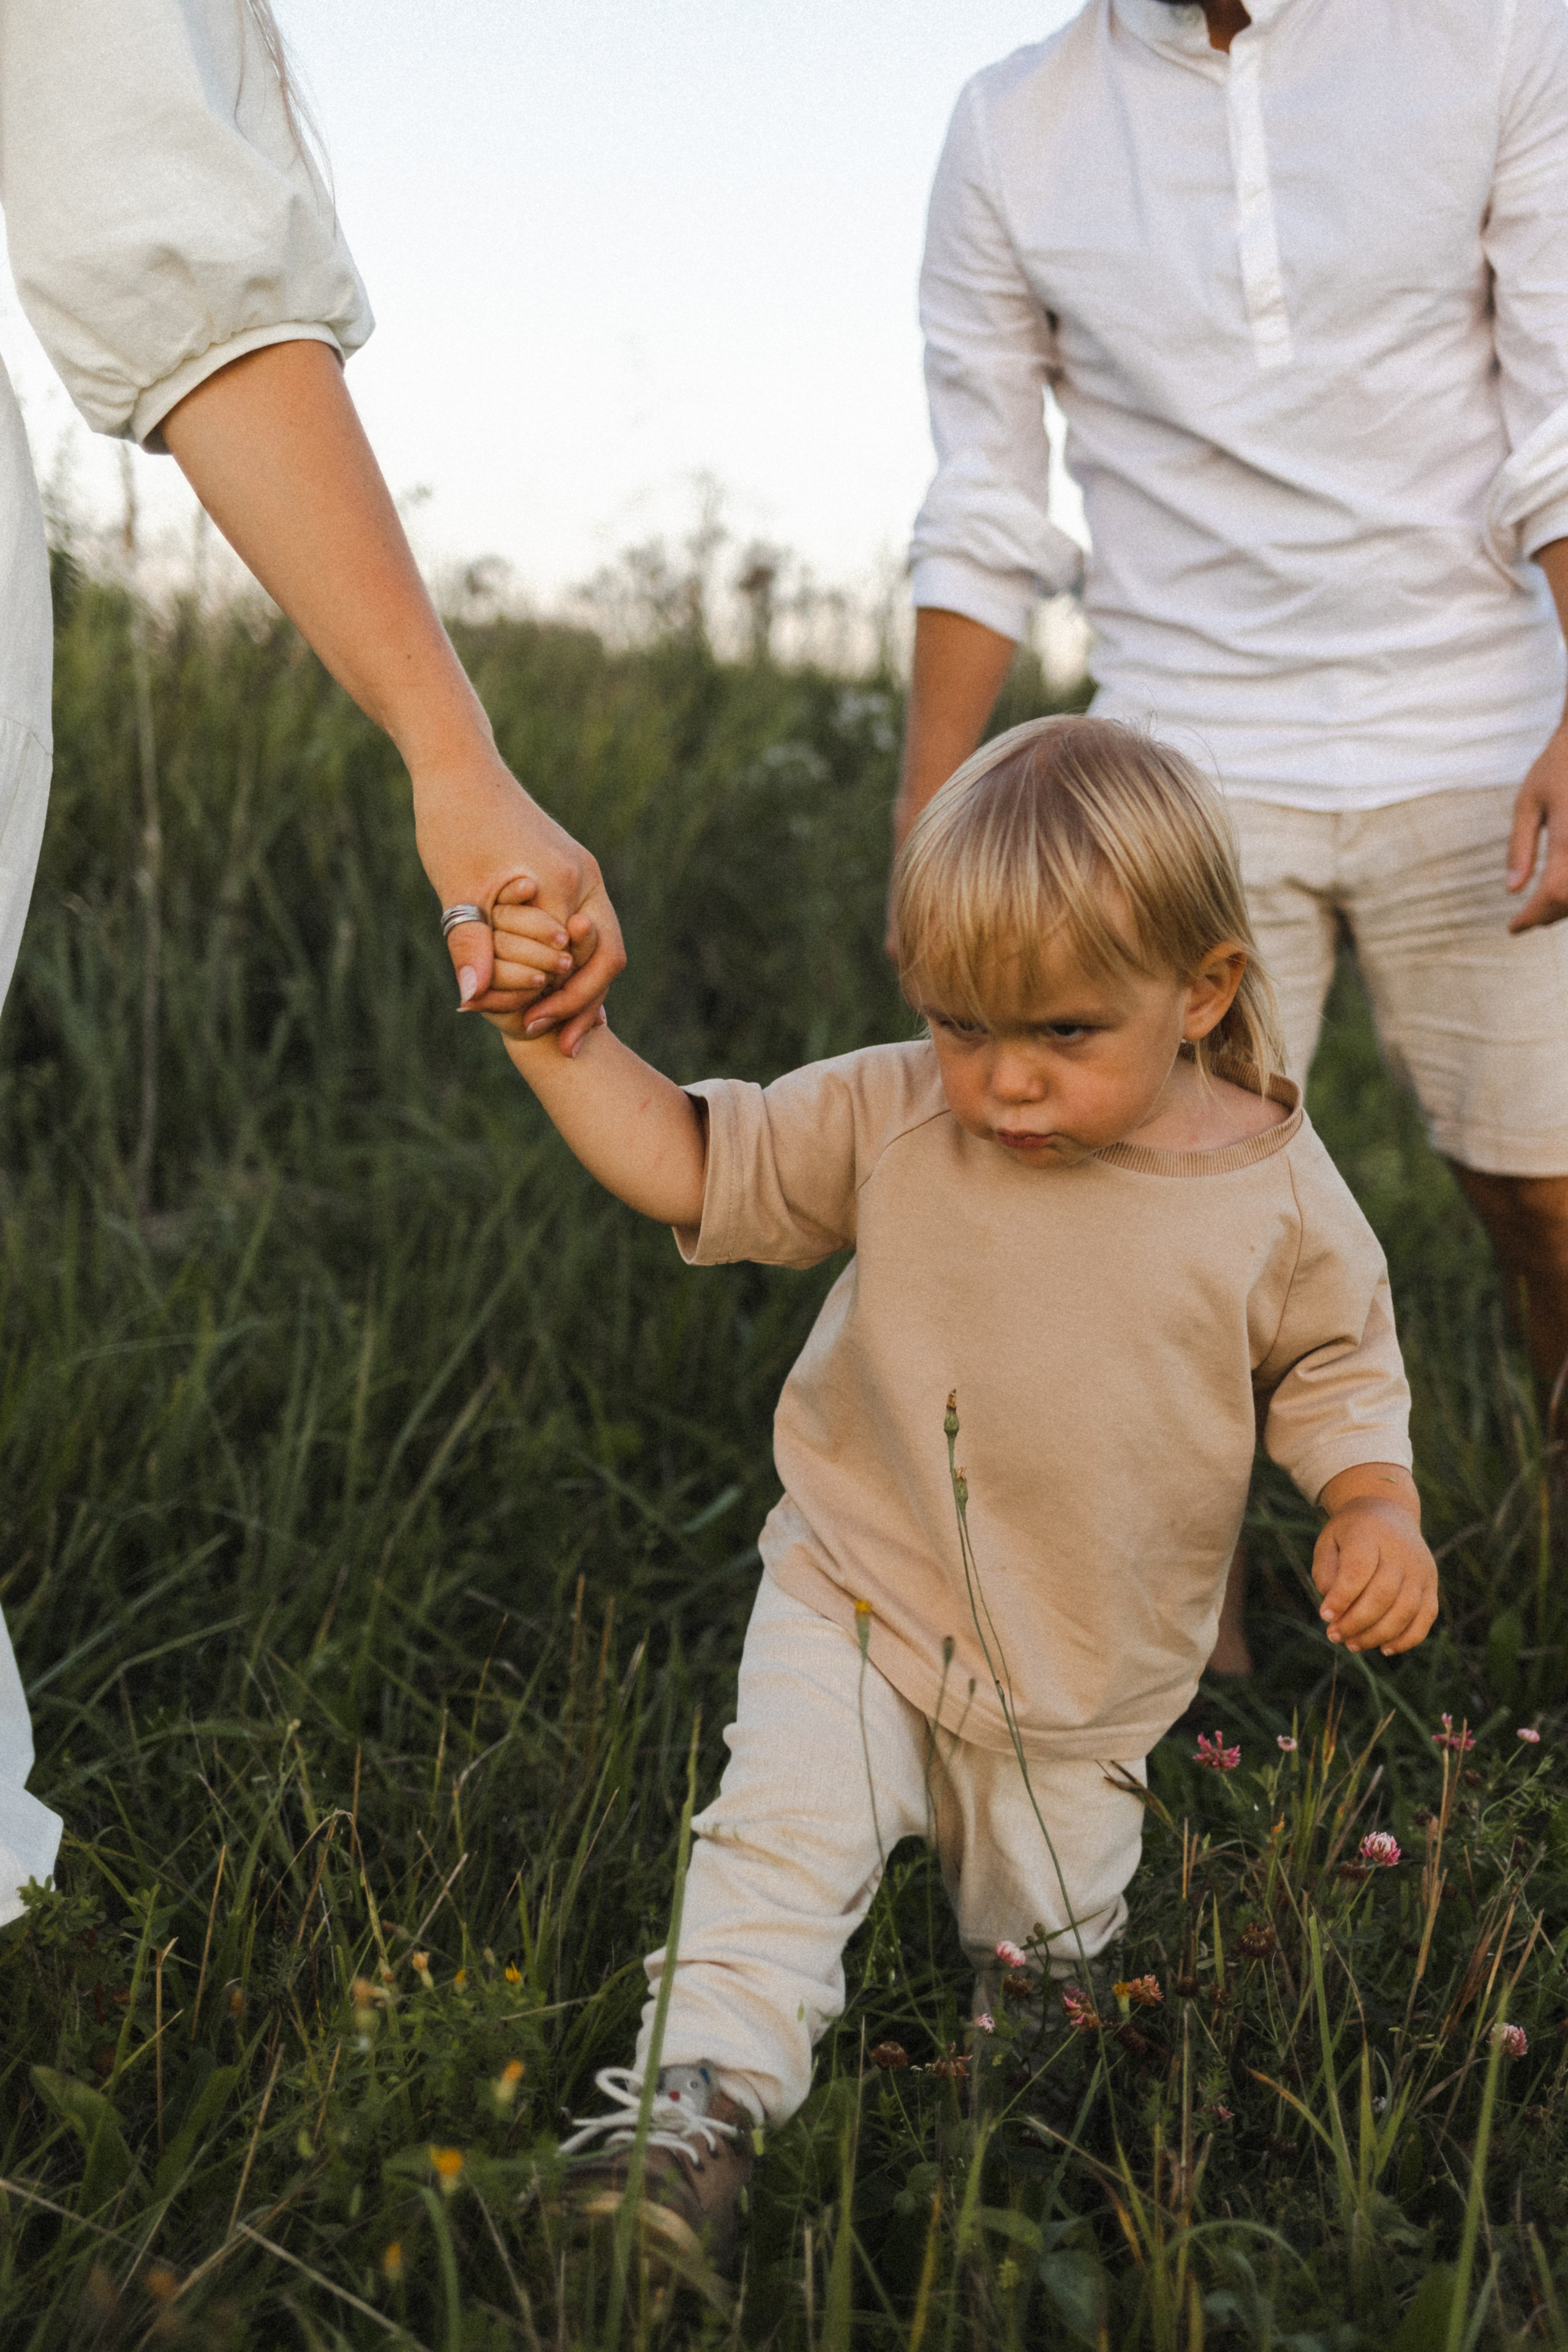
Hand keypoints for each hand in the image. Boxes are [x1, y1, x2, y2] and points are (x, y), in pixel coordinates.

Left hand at [412, 745, 624, 1052]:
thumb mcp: (457, 890)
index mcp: (564, 882)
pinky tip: (551, 985)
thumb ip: (469, 945)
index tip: (532, 1032)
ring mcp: (582, 871)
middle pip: (604, 959)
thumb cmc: (453, 822)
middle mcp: (585, 878)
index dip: (560, 1004)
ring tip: (556, 1024)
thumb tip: (471, 999)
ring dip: (578, 985)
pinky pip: (581, 926)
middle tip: (558, 1044)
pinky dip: (570, 959)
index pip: (580, 964)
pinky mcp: (570, 869)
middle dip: (582, 1004)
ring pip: (596, 945)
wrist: (458, 768)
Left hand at [1313, 1468, 1436, 1656]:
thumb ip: (1326, 1573)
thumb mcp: (1329, 1542)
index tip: (1324, 1615)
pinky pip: (1425, 1617)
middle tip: (1334, 1635)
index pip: (1358, 1570)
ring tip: (1352, 1645)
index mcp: (1370, 1533)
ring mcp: (1421, 1569)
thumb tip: (1333, 1611)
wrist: (1389, 1514)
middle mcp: (1401, 1551)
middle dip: (1356, 1622)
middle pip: (1383, 1594)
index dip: (1341, 1597)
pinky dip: (1407, 1638)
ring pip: (1405, 1610)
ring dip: (1377, 1635)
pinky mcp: (1431, 1585)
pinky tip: (1385, 1648)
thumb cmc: (1351, 1535)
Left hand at [1506, 721, 1567, 932]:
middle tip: (1525, 921)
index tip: (1513, 929)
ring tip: (1541, 908)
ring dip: (1565, 908)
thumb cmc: (1556, 767)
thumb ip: (1519, 848)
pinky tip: (1560, 889)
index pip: (1552, 893)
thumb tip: (1513, 890)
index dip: (1532, 917)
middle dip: (1548, 916)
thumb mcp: (1527, 803)